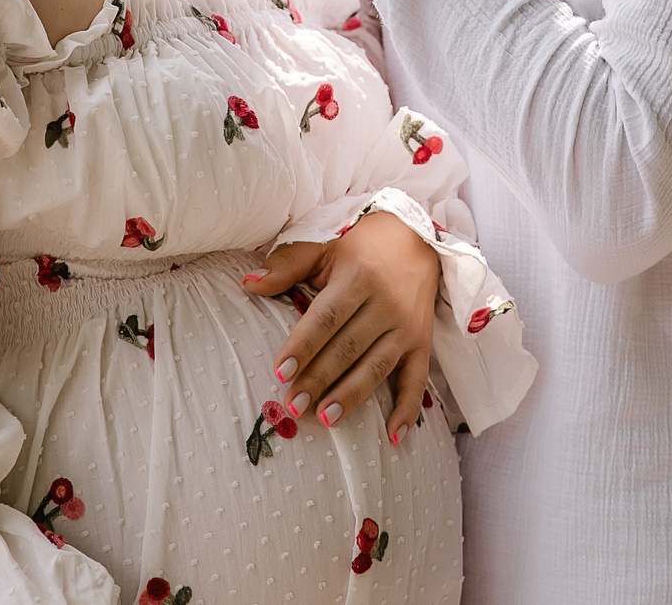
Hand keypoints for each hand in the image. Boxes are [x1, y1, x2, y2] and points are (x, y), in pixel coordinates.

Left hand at [242, 209, 440, 445]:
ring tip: (325, 419)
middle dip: (320, 379)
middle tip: (293, 407)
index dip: (303, 345)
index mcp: (359, 276)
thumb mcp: (323, 246)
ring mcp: (408, 326)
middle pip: (348, 347)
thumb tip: (248, 283)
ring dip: (352, 396)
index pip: (326, 317)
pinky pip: (417, 379)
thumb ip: (286, 265)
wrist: (415, 237)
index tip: (280, 371)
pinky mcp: (423, 342)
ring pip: (377, 366)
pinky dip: (407, 409)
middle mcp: (387, 303)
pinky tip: (393, 436)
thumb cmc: (360, 246)